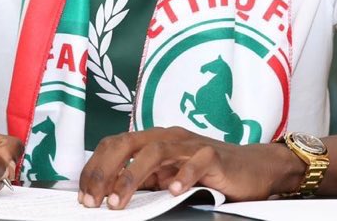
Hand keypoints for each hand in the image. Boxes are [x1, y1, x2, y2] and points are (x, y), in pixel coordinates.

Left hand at [77, 127, 305, 209]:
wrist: (252, 168)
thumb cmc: (208, 173)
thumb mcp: (168, 176)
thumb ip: (143, 180)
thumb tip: (107, 192)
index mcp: (154, 139)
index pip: (115, 145)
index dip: (95, 167)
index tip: (84, 194)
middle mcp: (169, 136)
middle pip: (128, 143)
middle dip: (106, 171)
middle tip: (95, 199)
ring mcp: (191, 144)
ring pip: (156, 150)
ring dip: (133, 175)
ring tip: (119, 199)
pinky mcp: (214, 155)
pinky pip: (196, 161)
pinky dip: (182, 175)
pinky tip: (172, 191)